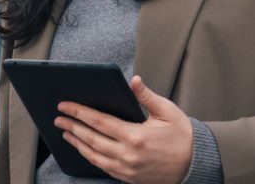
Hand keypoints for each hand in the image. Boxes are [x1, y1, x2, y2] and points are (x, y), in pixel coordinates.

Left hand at [54, 75, 192, 183]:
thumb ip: (146, 96)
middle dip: (72, 127)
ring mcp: (127, 170)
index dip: (78, 112)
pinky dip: (90, 157)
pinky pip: (103, 167)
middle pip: (91, 139)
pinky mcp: (129, 178)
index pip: (99, 121)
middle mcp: (128, 155)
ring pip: (94, 156)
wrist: (195, 164)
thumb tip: (133, 80)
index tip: (65, 105)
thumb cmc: (182, 135)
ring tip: (66, 133)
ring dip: (77, 143)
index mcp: (135, 136)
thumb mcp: (167, 111)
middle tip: (58, 118)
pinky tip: (84, 148)